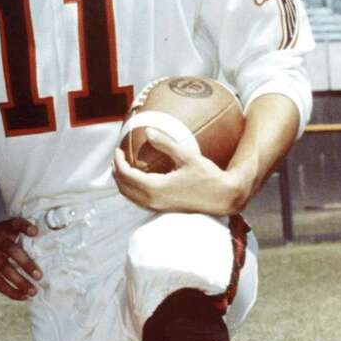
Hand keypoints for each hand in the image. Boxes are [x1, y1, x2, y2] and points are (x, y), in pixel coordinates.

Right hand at [0, 217, 39, 300]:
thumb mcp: (8, 227)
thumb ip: (23, 232)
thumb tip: (44, 244)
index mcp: (5, 229)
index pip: (15, 224)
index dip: (25, 226)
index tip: (34, 231)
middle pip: (12, 251)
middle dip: (26, 264)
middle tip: (39, 275)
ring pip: (5, 270)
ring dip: (20, 282)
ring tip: (33, 291)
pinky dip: (11, 291)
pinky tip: (23, 296)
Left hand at [113, 129, 247, 215]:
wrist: (224, 198)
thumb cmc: (208, 176)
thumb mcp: (187, 156)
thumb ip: (166, 144)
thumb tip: (149, 132)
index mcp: (155, 188)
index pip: (126, 175)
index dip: (118, 162)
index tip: (117, 149)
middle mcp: (153, 201)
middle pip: (123, 187)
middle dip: (116, 172)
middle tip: (117, 156)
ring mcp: (157, 207)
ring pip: (130, 196)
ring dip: (122, 181)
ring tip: (122, 166)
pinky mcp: (163, 209)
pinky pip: (139, 200)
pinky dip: (132, 189)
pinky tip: (137, 178)